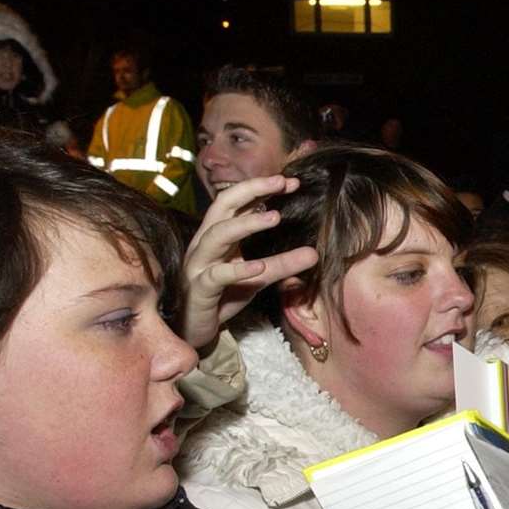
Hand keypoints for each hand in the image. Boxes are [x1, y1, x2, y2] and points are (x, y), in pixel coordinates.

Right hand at [176, 174, 318, 352]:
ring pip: (217, 235)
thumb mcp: (257, 278)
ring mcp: (199, 264)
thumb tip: (315, 254)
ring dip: (247, 224)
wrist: (194, 327)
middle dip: (251, 190)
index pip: (237, 202)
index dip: (261, 188)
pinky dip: (238, 269)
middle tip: (281, 182)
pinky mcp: (200, 288)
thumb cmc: (223, 296)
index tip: (291, 182)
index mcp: (218, 235)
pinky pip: (217, 275)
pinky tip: (258, 267)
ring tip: (276, 217)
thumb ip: (282, 264)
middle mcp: (205, 243)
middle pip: (223, 205)